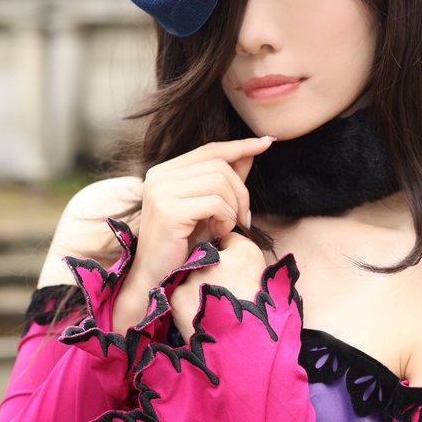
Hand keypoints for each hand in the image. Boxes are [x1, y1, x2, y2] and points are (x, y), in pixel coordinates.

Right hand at [112, 136, 272, 333]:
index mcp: (165, 171)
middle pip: (219, 165)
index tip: (267, 142)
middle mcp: (159, 176)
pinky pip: (214, 203)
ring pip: (219, 182)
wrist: (154, 278)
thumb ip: (226, 181)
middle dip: (241, 192)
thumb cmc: (182, 246)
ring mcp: (160, 191)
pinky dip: (225, 219)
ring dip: (233, 208)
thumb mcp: (208, 209)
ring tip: (226, 228)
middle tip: (243, 219)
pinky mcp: (168, 211)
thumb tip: (251, 151)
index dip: (241, 145)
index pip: (210, 149)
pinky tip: (218, 235)